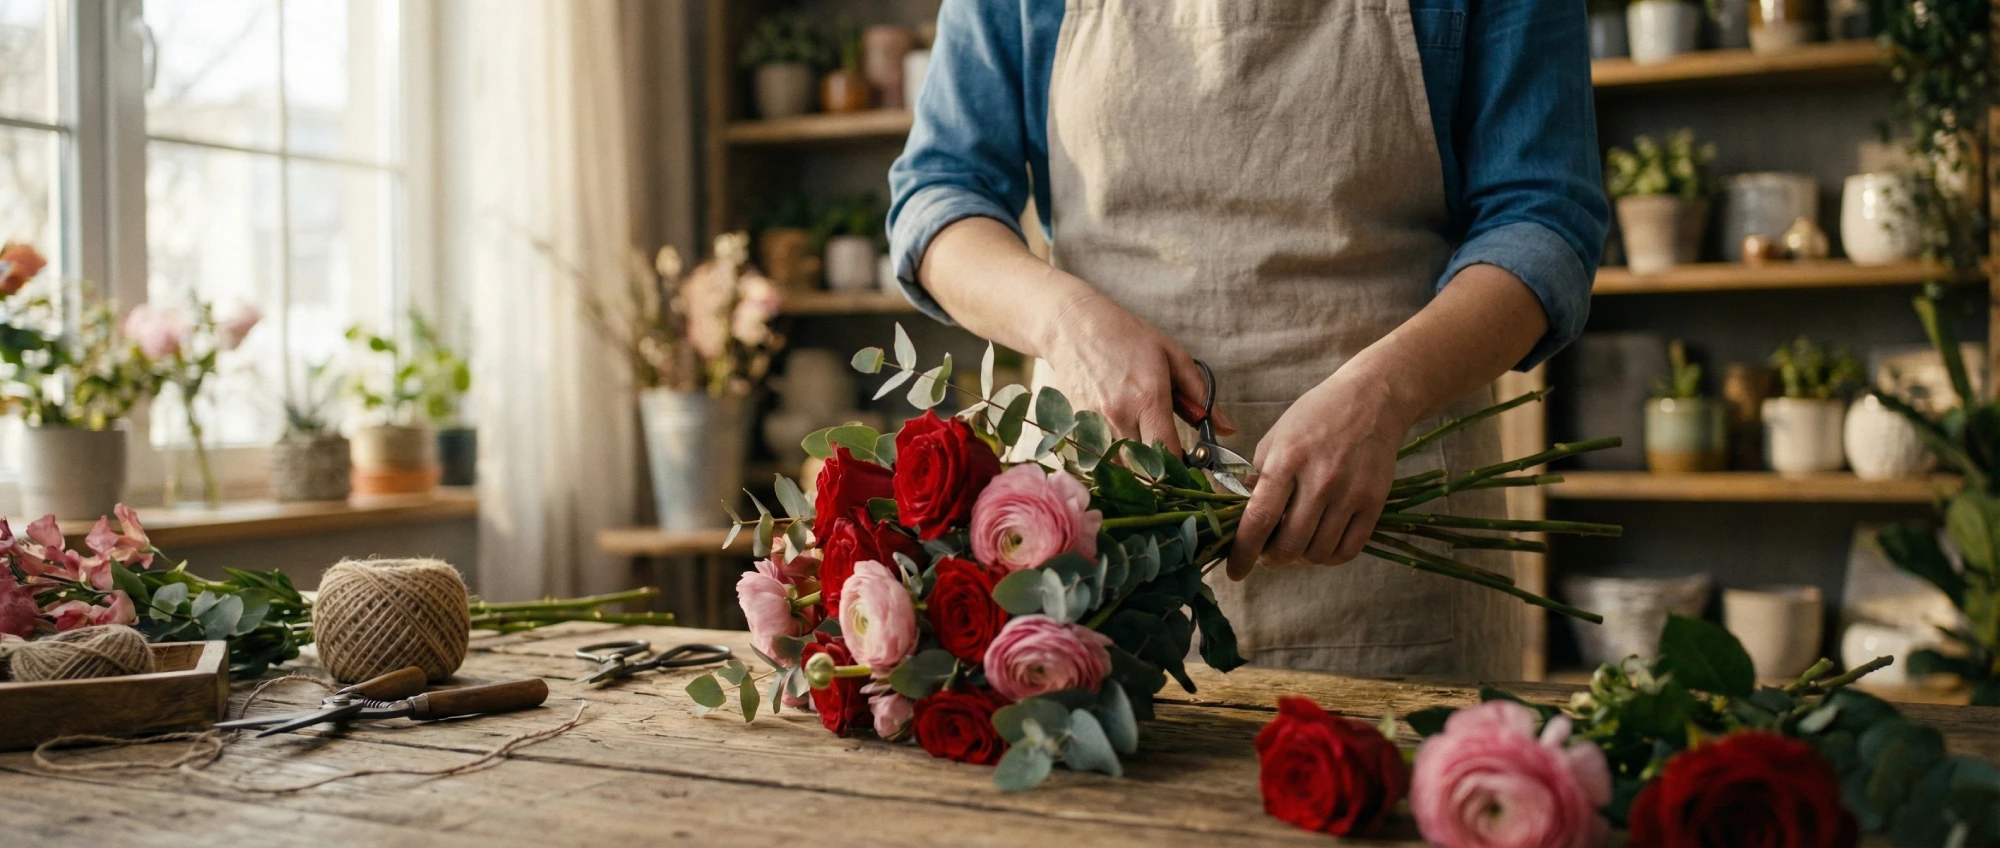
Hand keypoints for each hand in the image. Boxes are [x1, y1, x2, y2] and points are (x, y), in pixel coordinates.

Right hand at [1037, 289, 1232, 453]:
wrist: (1073, 326)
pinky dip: (1108, 461)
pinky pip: (1095, 459)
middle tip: (1167, 466)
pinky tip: (1117, 447)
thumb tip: (1227, 430)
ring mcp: (1093, 423)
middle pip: (1142, 470)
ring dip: (1132, 469)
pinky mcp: (1074, 426)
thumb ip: (1202, 396)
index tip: (1188, 466)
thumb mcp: (1173, 356)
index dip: (1181, 468)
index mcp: (1149, 398)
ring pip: (1117, 469)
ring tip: (1142, 454)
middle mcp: (1119, 415)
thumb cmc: (1127, 337)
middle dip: (1158, 474)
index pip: (1168, 454)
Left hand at [1226, 368, 1413, 579]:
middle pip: (1290, 545)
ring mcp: (1350, 493)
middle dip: (1271, 558)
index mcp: (1287, 460)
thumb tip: (1234, 515)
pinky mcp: (1374, 502)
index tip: (1235, 570)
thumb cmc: (1316, 416)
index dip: (1243, 552)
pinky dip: (1328, 557)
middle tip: (1267, 553)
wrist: (1372, 400)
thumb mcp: (1275, 438)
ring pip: (1317, 553)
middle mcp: (1319, 479)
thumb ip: (1254, 478)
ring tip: (1294, 544)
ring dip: (1299, 558)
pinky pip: (1348, 550)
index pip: (1259, 519)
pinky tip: (1319, 544)